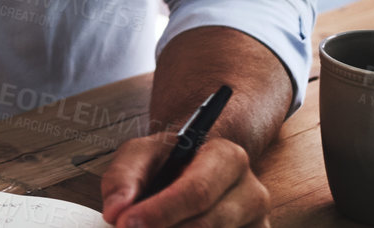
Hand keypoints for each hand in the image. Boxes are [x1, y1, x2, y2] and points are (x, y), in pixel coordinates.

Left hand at [101, 135, 268, 227]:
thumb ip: (123, 177)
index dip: (161, 211)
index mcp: (227, 158)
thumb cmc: (169, 161)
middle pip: (206, 225)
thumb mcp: (142, 154)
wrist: (196, 168)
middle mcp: (251, 193)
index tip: (127, 223)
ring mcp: (257, 224)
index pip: (197, 191)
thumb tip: (116, 211)